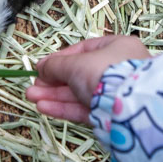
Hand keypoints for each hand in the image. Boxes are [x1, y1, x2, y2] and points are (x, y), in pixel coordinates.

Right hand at [25, 35, 150, 122]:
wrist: (131, 106)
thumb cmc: (106, 73)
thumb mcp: (76, 63)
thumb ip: (56, 65)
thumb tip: (40, 68)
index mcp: (116, 47)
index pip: (83, 50)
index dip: (60, 59)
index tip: (41, 68)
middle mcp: (118, 69)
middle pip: (79, 74)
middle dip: (53, 81)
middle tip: (33, 86)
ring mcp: (115, 93)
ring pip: (79, 93)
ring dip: (54, 96)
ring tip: (31, 98)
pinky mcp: (110, 114)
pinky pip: (84, 108)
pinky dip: (64, 108)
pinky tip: (44, 107)